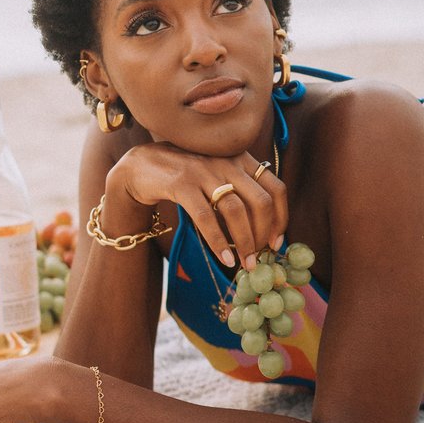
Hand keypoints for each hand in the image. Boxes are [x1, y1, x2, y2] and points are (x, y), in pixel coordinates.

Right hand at [107, 142, 287, 269]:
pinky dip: (218, 241)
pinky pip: (206, 217)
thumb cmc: (186, 176)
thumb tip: (265, 230)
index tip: (276, 241)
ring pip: (236, 210)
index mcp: (240, 159)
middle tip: (259, 257)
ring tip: (245, 264)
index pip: (275, 187)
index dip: (281, 217)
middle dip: (263, 235)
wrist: (141, 166)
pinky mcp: (181, 183)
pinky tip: (224, 258)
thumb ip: (239, 191)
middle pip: (261, 201)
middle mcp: (226, 161)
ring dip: (244, 242)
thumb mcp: (218, 174)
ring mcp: (204, 170)